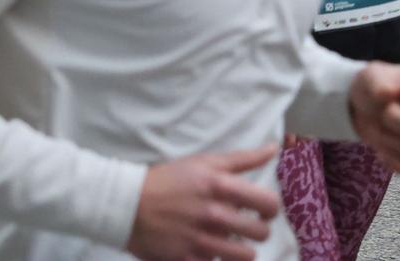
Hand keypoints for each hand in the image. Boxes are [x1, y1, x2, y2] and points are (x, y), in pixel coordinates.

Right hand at [126, 145, 280, 260]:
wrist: (126, 203)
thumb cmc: (170, 179)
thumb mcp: (205, 162)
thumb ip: (242, 159)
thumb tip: (273, 149)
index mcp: (221, 187)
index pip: (268, 203)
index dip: (271, 209)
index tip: (262, 211)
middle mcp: (213, 214)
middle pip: (260, 233)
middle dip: (259, 231)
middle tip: (248, 228)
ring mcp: (199, 239)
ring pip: (244, 255)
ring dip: (243, 250)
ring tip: (234, 243)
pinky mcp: (184, 258)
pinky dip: (216, 259)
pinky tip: (211, 250)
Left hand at [348, 61, 399, 178]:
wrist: (367, 105)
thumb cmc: (378, 86)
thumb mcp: (374, 76)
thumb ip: (381, 83)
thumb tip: (388, 94)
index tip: (390, 109)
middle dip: (390, 128)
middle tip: (378, 114)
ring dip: (386, 143)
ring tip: (378, 128)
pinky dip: (395, 163)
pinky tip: (383, 152)